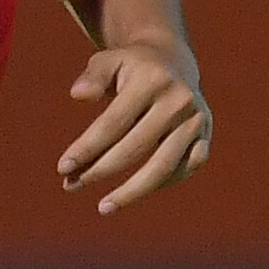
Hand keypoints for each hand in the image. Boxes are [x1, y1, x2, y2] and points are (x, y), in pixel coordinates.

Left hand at [58, 42, 212, 215]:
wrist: (173, 61)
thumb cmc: (131, 67)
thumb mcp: (110, 61)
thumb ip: (93, 76)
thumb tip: (78, 95)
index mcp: (153, 80)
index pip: (114, 122)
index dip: (87, 148)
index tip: (62, 168)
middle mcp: (179, 101)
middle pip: (135, 148)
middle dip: (100, 170)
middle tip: (71, 186)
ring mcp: (196, 121)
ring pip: (163, 167)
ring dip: (131, 192)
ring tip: (103, 207)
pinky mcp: (205, 137)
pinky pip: (185, 169)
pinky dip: (161, 184)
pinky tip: (134, 191)